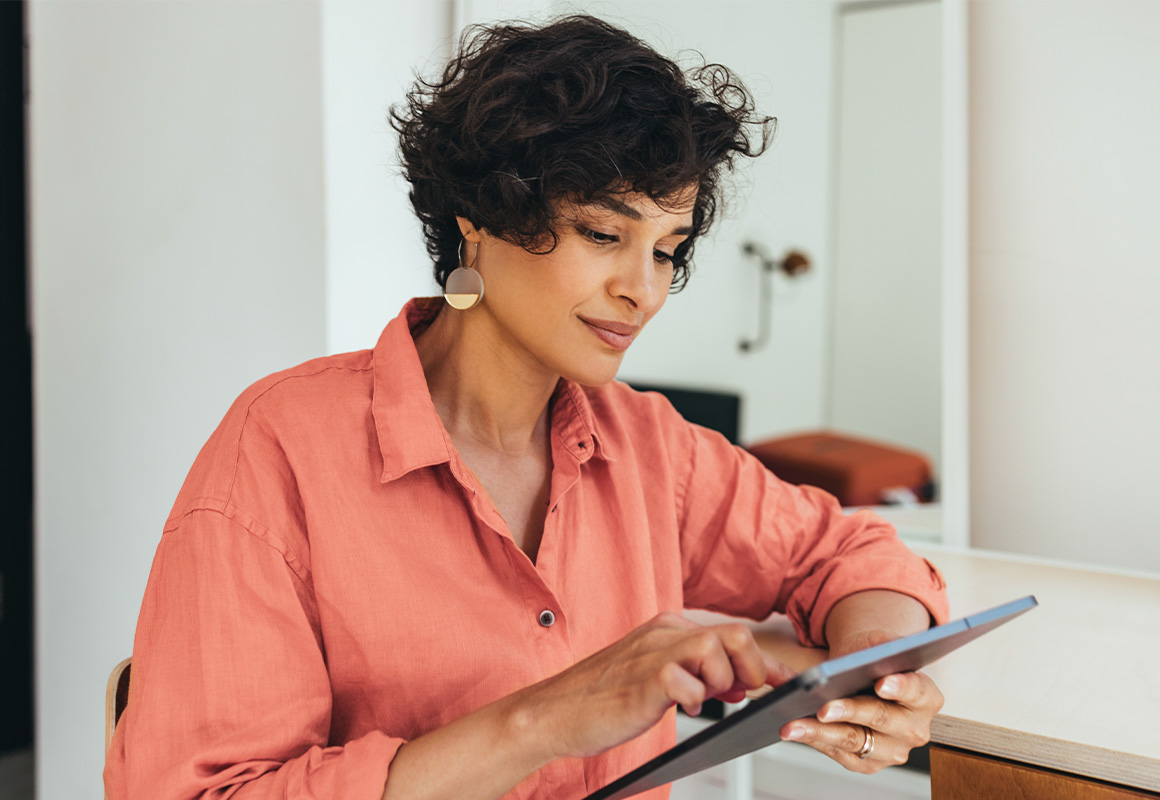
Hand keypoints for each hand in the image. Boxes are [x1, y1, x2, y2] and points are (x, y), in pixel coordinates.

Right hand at [517, 612, 796, 760]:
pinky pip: (689, 681)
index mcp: (668, 628)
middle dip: (753, 667)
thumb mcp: (659, 678)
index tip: (782, 681)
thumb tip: (742, 683)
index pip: (731, 632)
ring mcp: (654, 653)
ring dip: (724, 681)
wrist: (556, 711)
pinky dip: (696, 699)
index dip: (764, 660)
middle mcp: (664, 633)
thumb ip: (697, 673)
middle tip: (744, 694)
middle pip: (735, 633)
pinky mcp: (644, 679)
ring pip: (717, 649)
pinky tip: (683, 707)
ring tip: (705, 699)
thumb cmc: (603, 698)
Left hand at [779, 629, 944, 772]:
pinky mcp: (869, 763)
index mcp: (926, 697)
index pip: (916, 690)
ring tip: (796, 724)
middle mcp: (914, 728)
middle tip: (824, 708)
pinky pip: (840, 754)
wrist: (862, 679)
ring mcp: (893, 749)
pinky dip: (816, 741)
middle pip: (881, 718)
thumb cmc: (871, 660)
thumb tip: (868, 653)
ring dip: (822, 733)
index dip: (900, 686)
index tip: (881, 683)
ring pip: (856, 741)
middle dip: (850, 712)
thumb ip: (881, 645)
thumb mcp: (878, 643)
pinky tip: (797, 731)